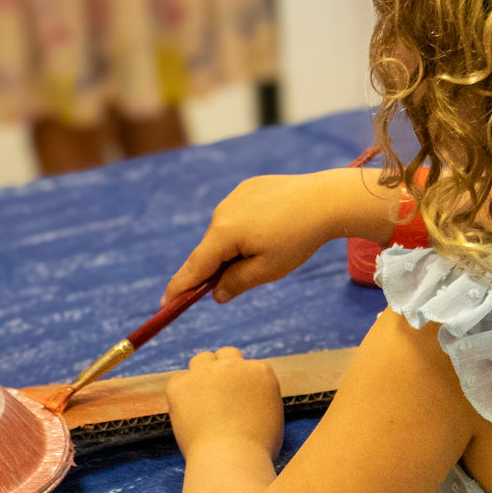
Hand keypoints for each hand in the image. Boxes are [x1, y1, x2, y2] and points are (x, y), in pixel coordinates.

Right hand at [163, 174, 341, 310]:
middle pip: (210, 250)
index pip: (195, 267)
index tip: (165, 304)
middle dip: (215, 270)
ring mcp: (234, 197)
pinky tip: (271, 231)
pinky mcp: (248, 188)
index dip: (180, 287)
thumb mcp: (267, 270)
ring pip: (225, 233)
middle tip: (226, 288)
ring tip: (268, 252)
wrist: (326, 199)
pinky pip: (238, 216)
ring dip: (233, 249)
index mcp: (224, 234)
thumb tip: (215, 294)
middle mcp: (222, 212)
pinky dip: (245, 230)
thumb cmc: (298, 238)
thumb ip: (236, 283)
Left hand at [166, 348, 283, 460]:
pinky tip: (188, 416)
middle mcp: (233, 365)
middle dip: (223, 371)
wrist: (230, 460)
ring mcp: (205, 372)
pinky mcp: (180, 384)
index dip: (242, 383)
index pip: (249, 367)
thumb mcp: (271, 418)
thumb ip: (259, 398)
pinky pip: (179, 382)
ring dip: (202, 377)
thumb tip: (248, 396)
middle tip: (219, 395)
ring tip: (202, 405)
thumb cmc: (255, 450)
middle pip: (226, 355)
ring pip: (201, 361)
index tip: (238, 399)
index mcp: (261, 371)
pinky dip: (181, 396)